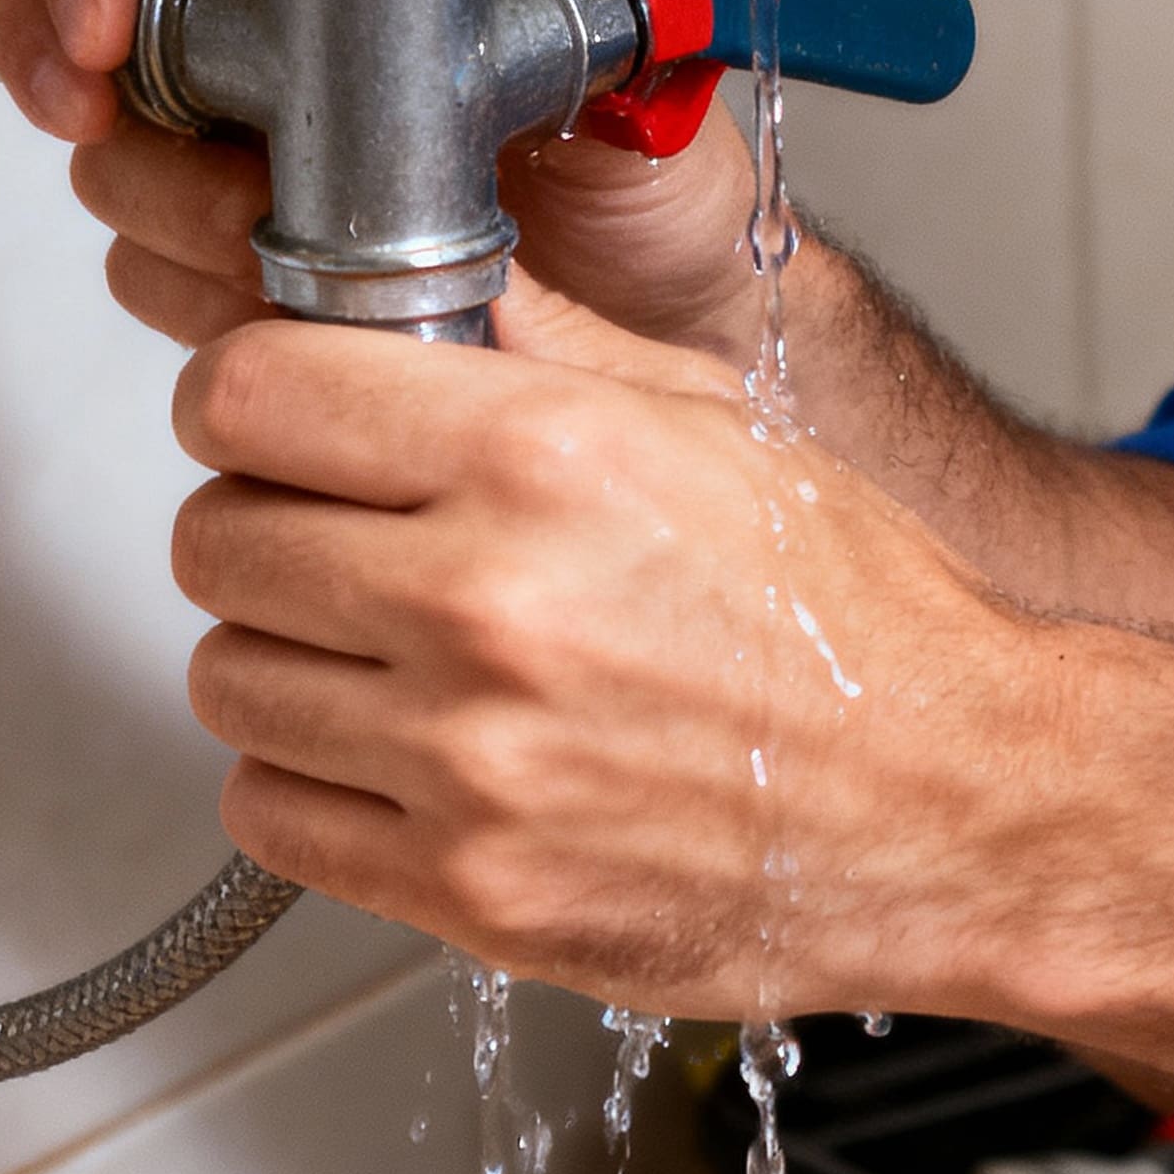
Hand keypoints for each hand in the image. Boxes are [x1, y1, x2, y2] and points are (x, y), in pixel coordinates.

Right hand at [0, 0, 781, 365]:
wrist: (676, 335)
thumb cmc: (664, 190)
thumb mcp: (638, 66)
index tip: (93, 25)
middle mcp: (293, 18)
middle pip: (97, 15)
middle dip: (108, 103)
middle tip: (188, 175)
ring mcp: (257, 138)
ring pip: (116, 153)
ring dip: (176, 213)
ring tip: (285, 246)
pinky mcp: (245, 247)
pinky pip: (148, 266)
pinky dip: (196, 293)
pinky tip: (279, 297)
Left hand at [164, 296, 1070, 1010]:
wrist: (959, 802)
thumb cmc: (859, 614)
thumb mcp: (714, 420)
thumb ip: (542, 348)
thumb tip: (421, 284)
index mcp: (543, 455)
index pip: (247, 392)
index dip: (246, 395)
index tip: (276, 413)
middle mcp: (487, 602)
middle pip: (214, 536)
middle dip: (265, 519)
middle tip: (343, 532)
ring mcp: (468, 760)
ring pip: (226, 678)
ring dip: (286, 654)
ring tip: (384, 648)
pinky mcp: (468, 889)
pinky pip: (271, 813)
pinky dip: (311, 779)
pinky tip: (397, 748)